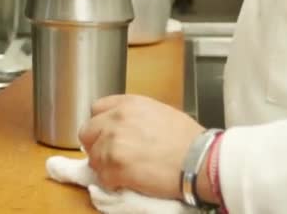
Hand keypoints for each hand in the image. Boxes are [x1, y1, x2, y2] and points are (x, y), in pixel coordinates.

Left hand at [79, 95, 204, 199]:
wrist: (199, 160)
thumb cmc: (188, 140)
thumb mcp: (159, 112)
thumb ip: (134, 115)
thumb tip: (122, 127)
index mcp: (128, 104)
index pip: (96, 109)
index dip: (100, 124)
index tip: (106, 135)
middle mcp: (116, 119)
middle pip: (87, 133)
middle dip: (97, 145)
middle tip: (111, 156)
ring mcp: (113, 143)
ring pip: (93, 158)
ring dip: (105, 167)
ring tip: (126, 171)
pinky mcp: (115, 166)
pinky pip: (102, 177)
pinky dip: (113, 182)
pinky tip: (130, 180)